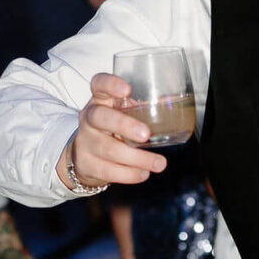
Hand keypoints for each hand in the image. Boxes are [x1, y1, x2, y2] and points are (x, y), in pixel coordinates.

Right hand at [67, 74, 166, 189]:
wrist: (84, 155)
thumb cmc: (111, 128)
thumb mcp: (121, 113)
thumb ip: (142, 107)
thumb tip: (174, 103)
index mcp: (100, 100)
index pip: (99, 84)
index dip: (110, 84)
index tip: (127, 89)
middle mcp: (89, 118)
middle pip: (100, 117)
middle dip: (124, 126)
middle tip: (146, 135)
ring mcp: (85, 142)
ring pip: (108, 149)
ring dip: (137, 158)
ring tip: (158, 163)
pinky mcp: (87, 164)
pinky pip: (108, 171)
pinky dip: (129, 174)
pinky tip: (143, 173)